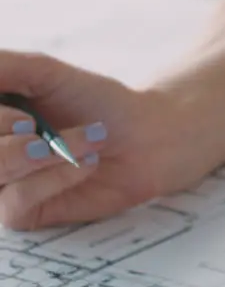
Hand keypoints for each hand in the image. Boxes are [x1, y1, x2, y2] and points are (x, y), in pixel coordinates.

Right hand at [0, 51, 177, 229]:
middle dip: (6, 131)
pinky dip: (56, 176)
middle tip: (38, 125)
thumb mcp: (42, 72)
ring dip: (42, 153)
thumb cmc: (96, 102)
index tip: (21, 114)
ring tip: (85, 139)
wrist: (148, 139)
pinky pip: (16, 200)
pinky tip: (85, 165)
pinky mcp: (19, 214)